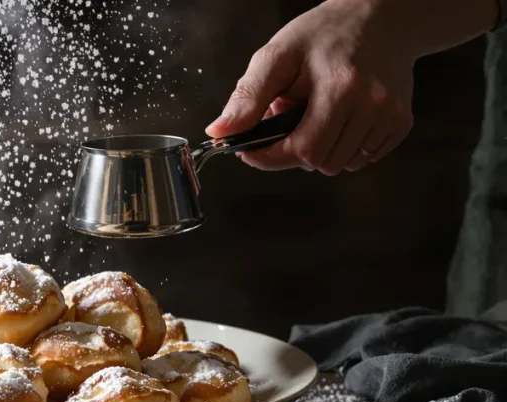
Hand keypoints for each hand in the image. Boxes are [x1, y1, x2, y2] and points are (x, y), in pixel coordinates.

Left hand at [206, 0, 416, 174]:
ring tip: (316, 114)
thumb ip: (249, 95)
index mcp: (339, 87)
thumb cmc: (324, 34)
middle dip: (295, 150)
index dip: (269, 157)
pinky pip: (363, 158)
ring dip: (320, 149)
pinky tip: (340, 119)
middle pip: (320, 162)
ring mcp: (391, 115)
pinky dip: (345, 147)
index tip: (250, 151)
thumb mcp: (278, 54)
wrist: (382, 18)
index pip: (302, 150)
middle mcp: (372, 104)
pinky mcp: (402, 123)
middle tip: (290, 118)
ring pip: (341, 164)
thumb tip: (219, 132)